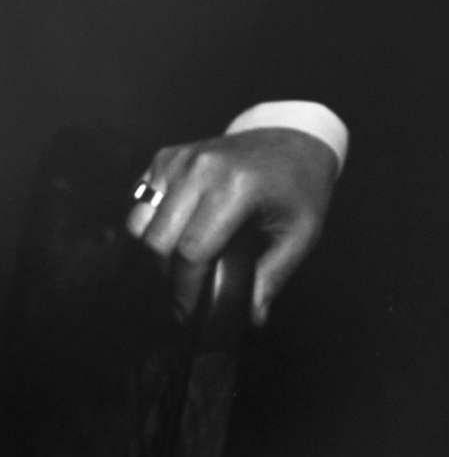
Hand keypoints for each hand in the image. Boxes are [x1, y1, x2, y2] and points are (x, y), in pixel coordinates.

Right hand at [124, 128, 338, 325]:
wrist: (294, 138)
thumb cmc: (301, 186)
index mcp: (236, 186)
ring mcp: (180, 159)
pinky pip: (139, 203)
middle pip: (157, 241)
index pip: (191, 251)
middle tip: (186, 295)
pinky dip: (148, 226)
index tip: (189, 314)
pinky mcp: (166, 157)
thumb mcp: (302, 232)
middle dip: (167, 277)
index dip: (186, 290)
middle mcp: (201, 168)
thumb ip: (274, 276)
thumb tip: (252, 318)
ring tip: (182, 268)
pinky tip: (177, 235)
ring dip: (154, 254)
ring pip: (139, 224)